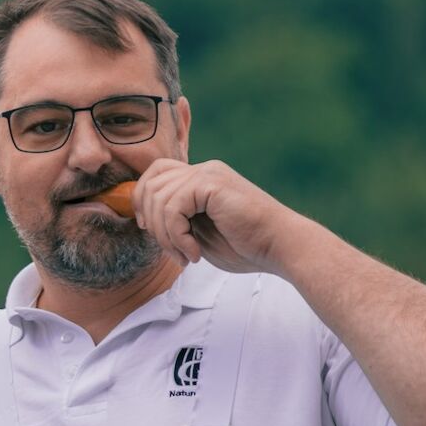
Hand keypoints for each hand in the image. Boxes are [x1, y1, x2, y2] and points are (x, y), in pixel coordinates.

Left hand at [132, 158, 307, 274]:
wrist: (281, 247)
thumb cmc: (247, 246)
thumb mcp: (201, 233)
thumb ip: (178, 221)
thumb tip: (146, 220)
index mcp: (202, 179)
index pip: (156, 174)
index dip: (143, 201)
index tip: (150, 230)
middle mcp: (204, 170)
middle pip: (151, 182)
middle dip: (151, 222)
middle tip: (172, 251)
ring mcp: (209, 174)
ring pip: (159, 198)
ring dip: (165, 236)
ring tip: (186, 256)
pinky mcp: (212, 184)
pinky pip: (172, 207)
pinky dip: (176, 236)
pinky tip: (194, 252)